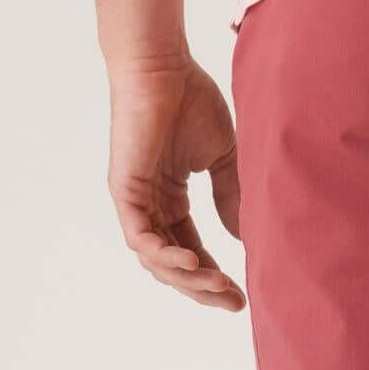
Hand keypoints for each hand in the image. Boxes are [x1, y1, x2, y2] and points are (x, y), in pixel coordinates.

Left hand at [108, 59, 244, 310]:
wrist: (163, 66)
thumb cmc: (191, 99)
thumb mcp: (222, 159)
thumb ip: (231, 198)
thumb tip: (243, 238)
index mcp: (169, 199)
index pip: (191, 251)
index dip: (215, 278)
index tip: (242, 296)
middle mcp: (150, 205)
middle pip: (174, 266)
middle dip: (204, 290)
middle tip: (233, 303)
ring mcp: (135, 201)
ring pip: (157, 260)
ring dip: (188, 280)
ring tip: (219, 287)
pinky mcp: (125, 192)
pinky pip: (142, 239)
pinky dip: (166, 257)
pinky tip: (194, 265)